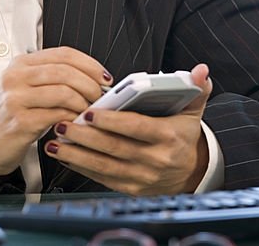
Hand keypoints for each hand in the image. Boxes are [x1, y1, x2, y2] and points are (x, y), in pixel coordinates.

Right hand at [0, 46, 111, 175]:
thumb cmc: (10, 116)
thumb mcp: (26, 88)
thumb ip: (52, 78)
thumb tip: (93, 77)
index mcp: (20, 64)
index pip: (64, 54)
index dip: (90, 64)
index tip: (104, 77)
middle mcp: (16, 77)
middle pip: (66, 71)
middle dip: (90, 84)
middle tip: (100, 97)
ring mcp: (16, 99)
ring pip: (64, 92)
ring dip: (83, 103)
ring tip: (89, 111)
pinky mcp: (20, 122)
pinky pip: (57, 115)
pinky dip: (73, 119)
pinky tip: (76, 123)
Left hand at [44, 63, 213, 194]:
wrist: (190, 172)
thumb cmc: (184, 135)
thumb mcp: (194, 109)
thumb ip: (197, 87)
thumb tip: (201, 71)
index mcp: (168, 136)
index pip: (136, 128)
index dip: (112, 121)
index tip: (90, 112)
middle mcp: (154, 159)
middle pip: (114, 147)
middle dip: (85, 135)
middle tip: (63, 122)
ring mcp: (141, 177)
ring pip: (103, 165)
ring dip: (77, 152)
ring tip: (57, 139)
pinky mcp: (129, 188)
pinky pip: (101, 178)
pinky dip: (81, 166)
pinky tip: (65, 154)